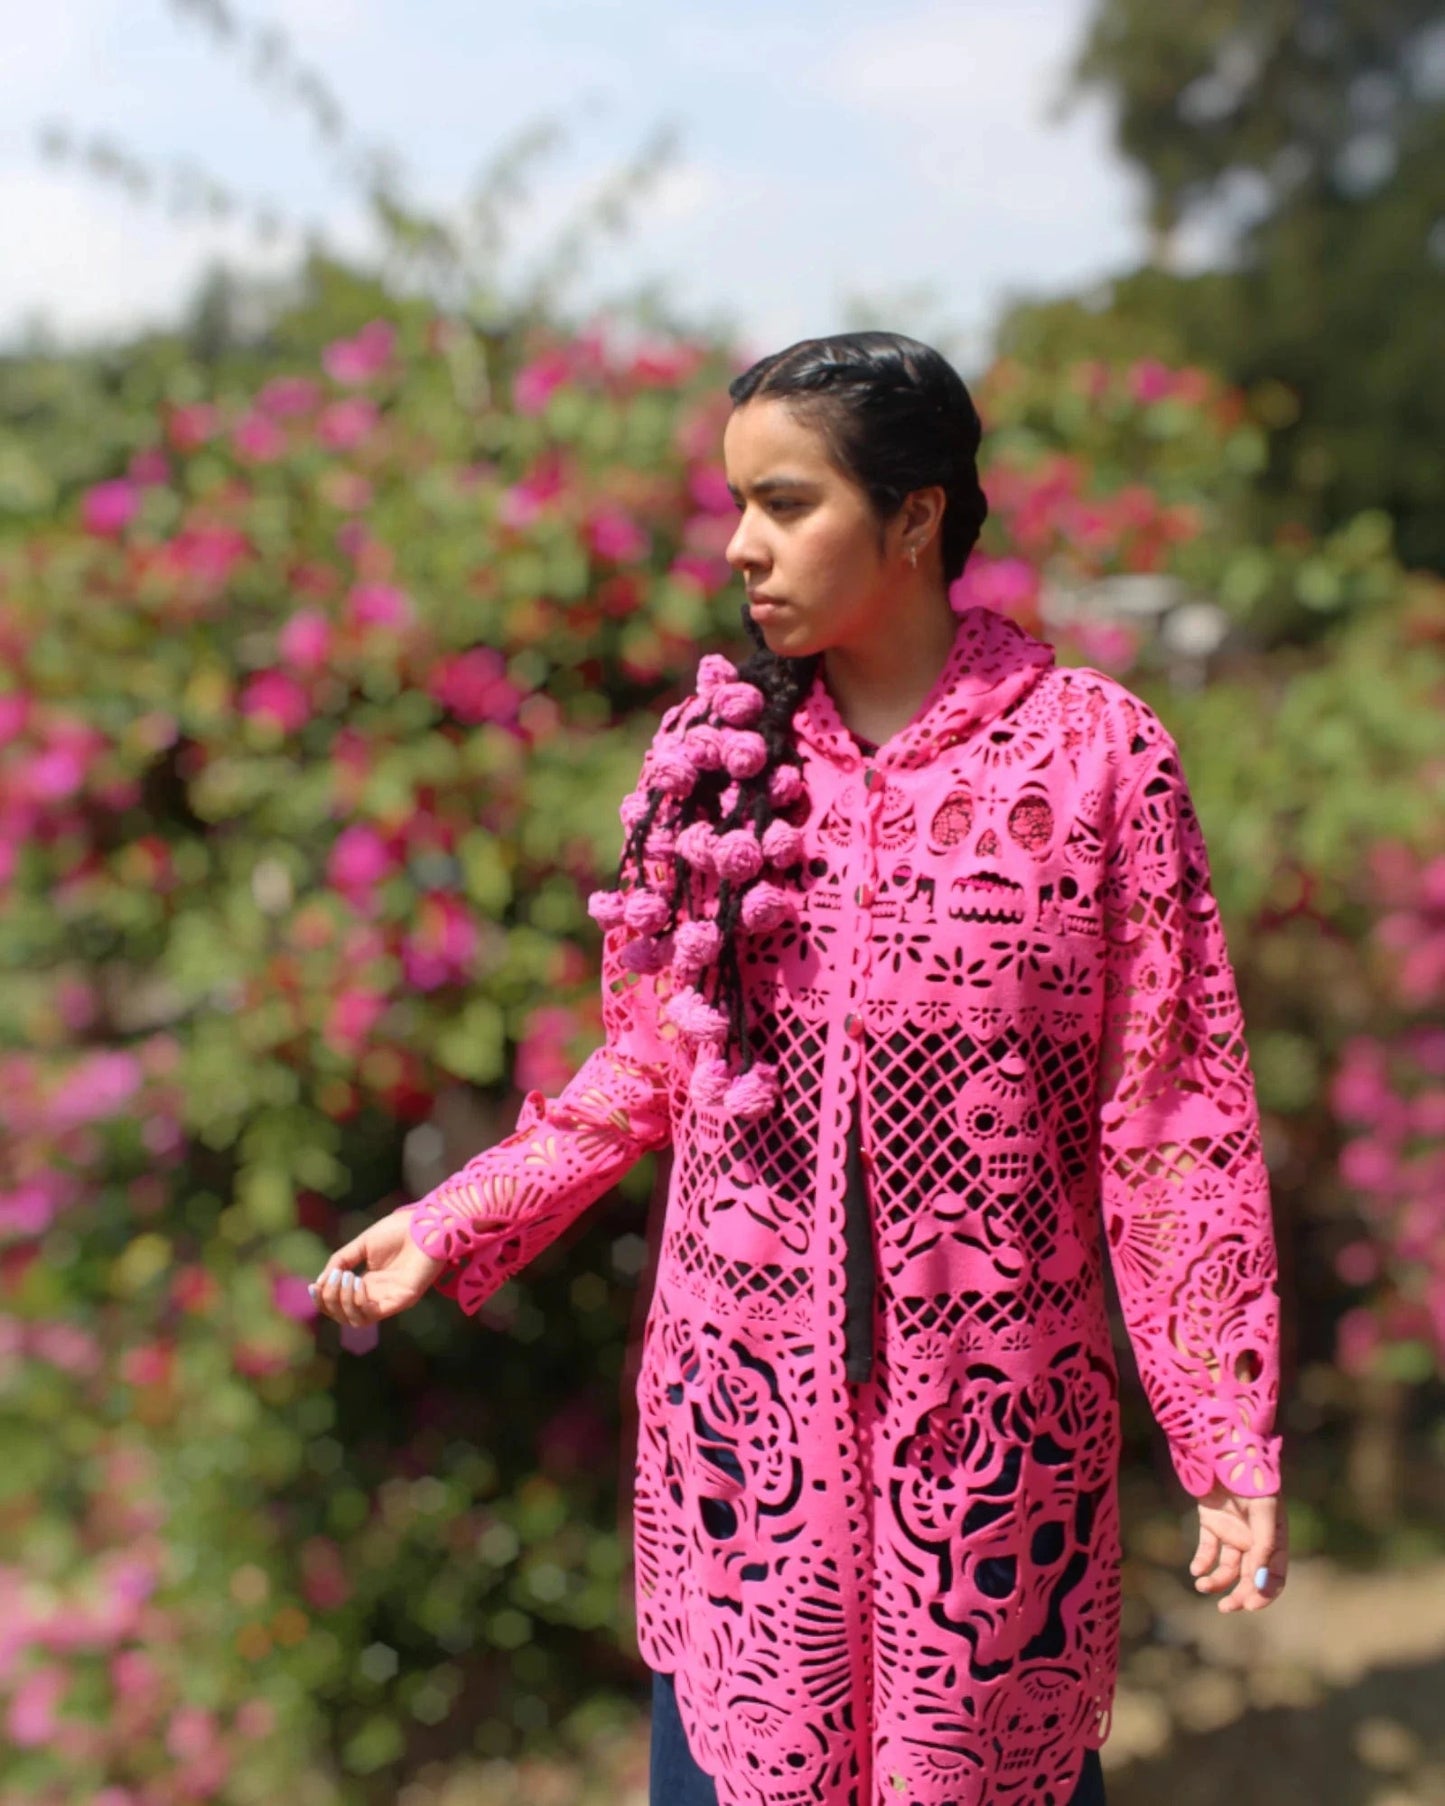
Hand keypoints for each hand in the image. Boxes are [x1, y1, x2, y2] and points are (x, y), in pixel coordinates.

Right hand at [310, 1208, 445, 1328]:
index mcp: (367, 1283)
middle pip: (344, 1316)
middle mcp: (377, 1295)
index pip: (339, 1304)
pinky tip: (358, 1282)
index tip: (314, 1285)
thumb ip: (341, 1261)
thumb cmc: (398, 1231)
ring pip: (356, 1320)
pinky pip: (374, 1314)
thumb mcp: (362, 1244)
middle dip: (330, 1301)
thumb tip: (321, 1282)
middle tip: (333, 1278)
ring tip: (345, 1278)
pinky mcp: (402, 1300)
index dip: (323, 1299)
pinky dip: (359, 1302)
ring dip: (343, 1302)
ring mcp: (389, 1299)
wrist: (426, 1223)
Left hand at [1189, 1482, 1288, 1612]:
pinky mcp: (1211, 1523)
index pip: (1274, 1575)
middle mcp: (1254, 1539)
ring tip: (1202, 1586)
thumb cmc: (1249, 1477)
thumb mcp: (1263, 1509)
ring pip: (1228, 1568)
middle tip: (1226, 1607)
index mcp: (1274, 1538)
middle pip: (1250, 1577)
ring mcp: (1232, 1532)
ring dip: (1217, 1581)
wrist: (1222, 1448)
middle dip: (1240, 1595)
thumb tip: (1259, 1579)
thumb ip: (1263, 1544)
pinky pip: (1208, 1550)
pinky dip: (1202, 1562)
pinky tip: (1196, 1569)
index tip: (1251, 1605)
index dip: (1265, 1593)